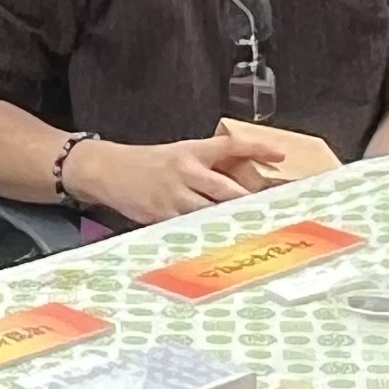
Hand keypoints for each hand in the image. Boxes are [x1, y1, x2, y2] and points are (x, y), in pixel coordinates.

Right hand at [83, 128, 295, 224]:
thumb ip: (206, 165)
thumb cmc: (148, 164)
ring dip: (231, 221)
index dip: (257, 149)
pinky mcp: (163, 215)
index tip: (279, 155)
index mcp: (191, 151)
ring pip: (210, 211)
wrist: (108, 170)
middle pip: (226, 187)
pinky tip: (220, 243)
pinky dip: (205, 234)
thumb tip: (240, 180)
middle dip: (249, 200)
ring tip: (253, 231)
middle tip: (273, 209)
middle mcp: (185, 171)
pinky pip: (190, 227)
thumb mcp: (178, 154)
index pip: (230, 146)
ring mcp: (174, 195)